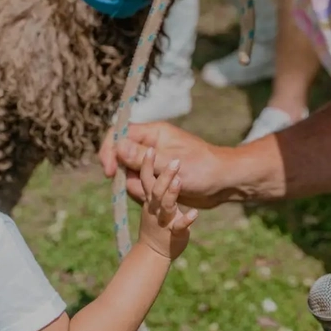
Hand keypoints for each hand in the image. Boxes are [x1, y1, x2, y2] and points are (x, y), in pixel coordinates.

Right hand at [100, 121, 231, 208]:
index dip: (109, 150)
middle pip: (120, 157)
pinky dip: (145, 193)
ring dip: (137, 187)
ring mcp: (153, 162)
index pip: (119, 134)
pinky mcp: (158, 177)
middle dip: (125, 175)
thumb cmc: (202, 168)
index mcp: (153, 134)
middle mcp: (150, 146)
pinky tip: (163, 196)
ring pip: (129, 174)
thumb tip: (117, 146)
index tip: (108, 170)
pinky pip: (140, 185)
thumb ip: (142, 157)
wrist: (222, 183)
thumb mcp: (170, 163)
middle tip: (140, 188)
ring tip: (157, 193)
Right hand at [136, 148, 197, 259]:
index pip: (144, 176)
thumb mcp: (149, 201)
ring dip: (171, 193)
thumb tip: (123, 158)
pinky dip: (186, 220)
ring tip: (178, 181)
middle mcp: (155, 205)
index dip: (144, 163)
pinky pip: (180, 225)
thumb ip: (144, 182)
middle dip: (162, 174)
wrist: (155, 253)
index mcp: (150, 196)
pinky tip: (194, 214)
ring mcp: (165, 218)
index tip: (149, 148)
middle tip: (172, 159)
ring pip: (166, 204)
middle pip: (154, 188)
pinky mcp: (176, 232)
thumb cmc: (156, 221)